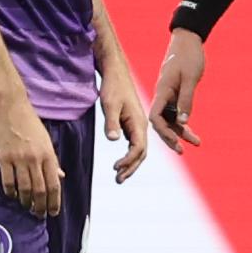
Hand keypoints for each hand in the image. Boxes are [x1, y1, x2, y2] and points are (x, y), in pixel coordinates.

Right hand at [0, 97, 62, 216]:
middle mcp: (35, 159)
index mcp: (48, 154)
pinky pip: (8, 181)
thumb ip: (52, 160)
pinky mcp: (4, 158)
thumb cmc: (30, 123)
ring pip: (24, 188)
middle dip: (41, 206)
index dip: (54, 201)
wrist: (11, 108)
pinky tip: (13, 196)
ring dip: (26, 202)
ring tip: (27, 207)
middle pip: (40, 190)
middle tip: (40, 215)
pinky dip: (11, 192)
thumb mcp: (46, 140)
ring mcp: (19, 159)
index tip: (54, 212)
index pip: (54, 184)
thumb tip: (60, 176)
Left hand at [99, 66, 148, 183]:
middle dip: (131, 168)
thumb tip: (113, 140)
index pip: (139, 148)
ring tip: (118, 176)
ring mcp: (137, 124)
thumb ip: (111, 122)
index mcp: (139, 122)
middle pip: (141, 153)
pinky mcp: (132, 123)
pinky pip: (134, 143)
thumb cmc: (113, 87)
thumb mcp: (109, 104)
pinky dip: (129, 155)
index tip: (115, 167)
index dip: (128, 160)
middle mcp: (141, 125)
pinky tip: (120, 162)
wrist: (115, 72)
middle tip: (118, 180)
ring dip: (130, 164)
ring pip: (138, 150)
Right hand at [149, 29, 204, 153]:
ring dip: (181, 131)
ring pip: (171, 118)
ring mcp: (169, 94)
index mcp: (162, 91)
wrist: (189, 39)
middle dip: (171, 137)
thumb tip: (183, 123)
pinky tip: (192, 131)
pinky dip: (184, 121)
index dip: (163, 132)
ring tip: (197, 142)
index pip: (156, 117)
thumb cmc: (189, 56)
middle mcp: (163, 95)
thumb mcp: (190, 78)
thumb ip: (186, 100)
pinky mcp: (176, 92)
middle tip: (182, 150)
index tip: (175, 142)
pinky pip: (177, 111)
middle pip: (162, 122)